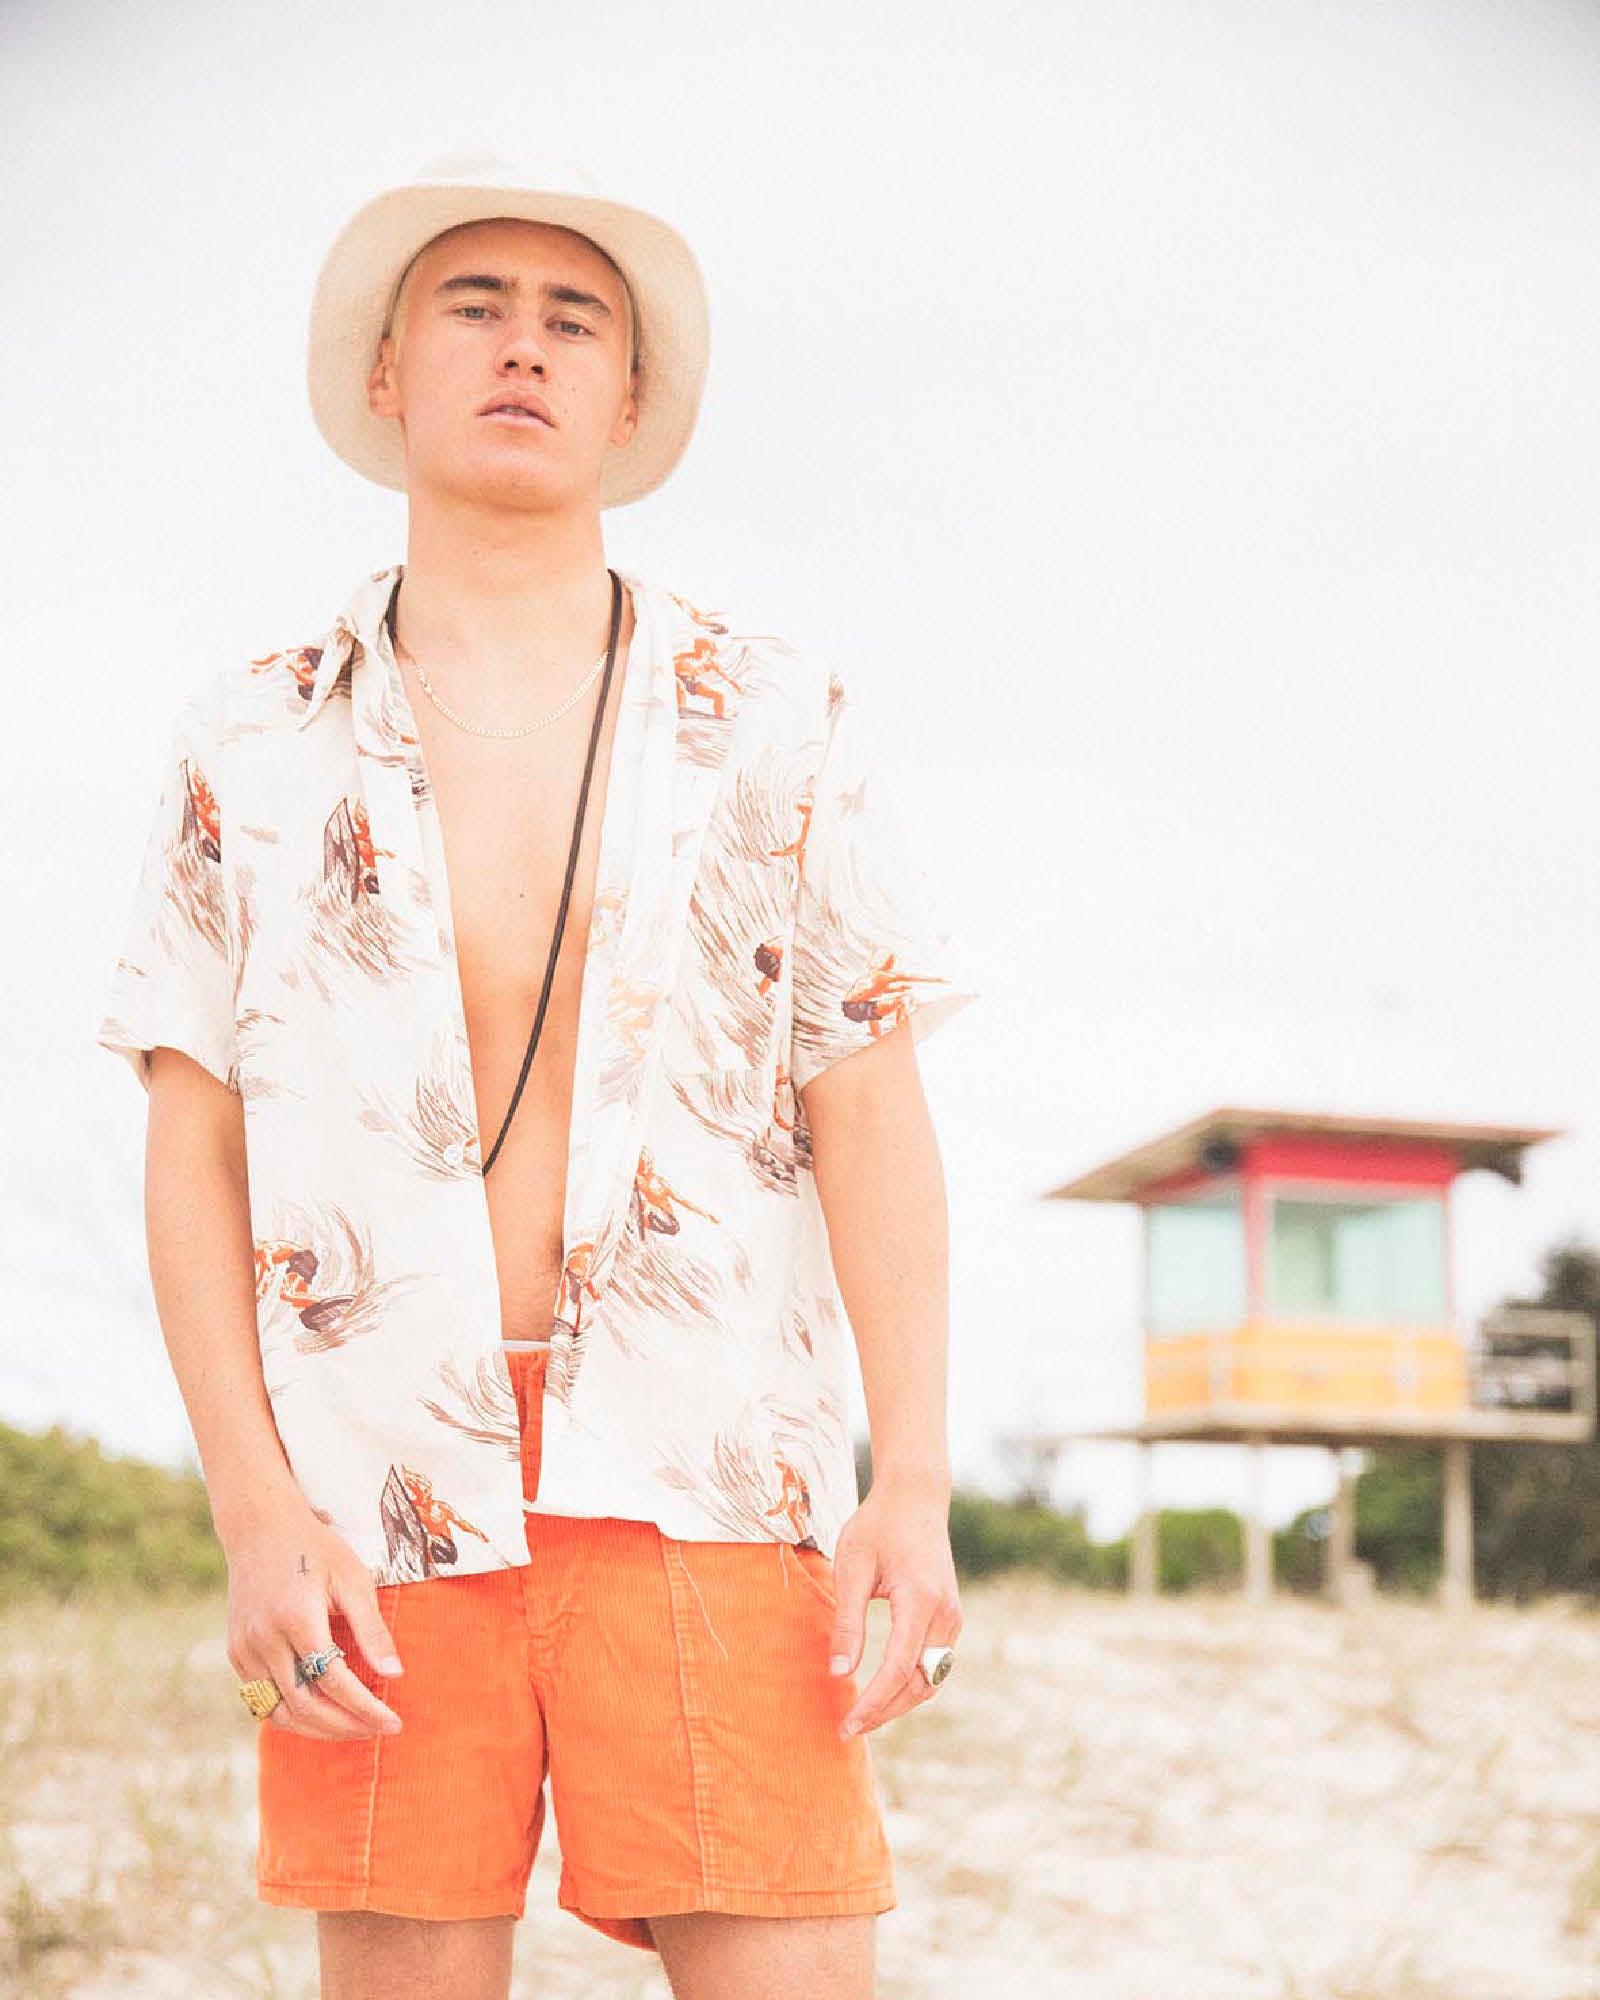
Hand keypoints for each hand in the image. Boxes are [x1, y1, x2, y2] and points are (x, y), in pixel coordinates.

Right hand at [223, 1499, 405, 1740]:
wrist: (260, 1527)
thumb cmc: (315, 1548)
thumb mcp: (352, 1579)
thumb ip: (372, 1629)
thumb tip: (395, 1674)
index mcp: (297, 1619)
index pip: (334, 1681)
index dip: (366, 1707)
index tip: (394, 1721)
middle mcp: (264, 1640)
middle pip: (304, 1706)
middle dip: (345, 1726)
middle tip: (378, 1729)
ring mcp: (244, 1649)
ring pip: (280, 1712)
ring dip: (318, 1729)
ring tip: (353, 1728)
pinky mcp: (236, 1653)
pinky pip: (262, 1700)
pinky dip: (292, 1713)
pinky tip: (321, 1712)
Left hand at [827, 1477, 961, 1739]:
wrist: (914, 1498)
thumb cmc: (877, 1527)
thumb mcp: (852, 1568)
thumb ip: (848, 1622)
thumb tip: (840, 1673)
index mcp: (921, 1600)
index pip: (898, 1668)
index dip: (872, 1702)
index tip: (846, 1724)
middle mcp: (945, 1614)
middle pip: (919, 1683)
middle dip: (884, 1711)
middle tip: (848, 1729)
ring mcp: (952, 1617)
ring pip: (930, 1678)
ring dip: (899, 1702)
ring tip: (862, 1716)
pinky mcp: (949, 1617)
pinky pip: (934, 1663)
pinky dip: (910, 1683)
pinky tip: (882, 1690)